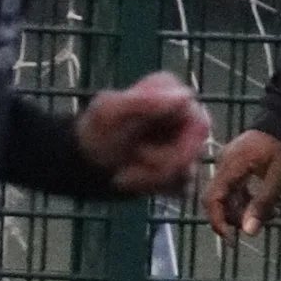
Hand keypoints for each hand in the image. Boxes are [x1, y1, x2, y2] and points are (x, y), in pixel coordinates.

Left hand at [75, 70, 212, 195]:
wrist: (82, 161)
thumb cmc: (94, 131)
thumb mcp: (110, 112)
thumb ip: (146, 101)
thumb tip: (186, 96)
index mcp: (171, 92)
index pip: (198, 125)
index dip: (177, 148)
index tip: (140, 155)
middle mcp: (183, 114)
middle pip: (194, 152)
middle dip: (160, 168)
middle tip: (127, 174)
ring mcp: (183, 141)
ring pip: (187, 172)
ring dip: (152, 180)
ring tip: (124, 177)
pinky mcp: (179, 166)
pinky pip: (182, 186)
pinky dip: (156, 188)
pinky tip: (134, 181)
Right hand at [205, 127, 280, 244]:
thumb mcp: (280, 178)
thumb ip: (262, 205)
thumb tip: (248, 232)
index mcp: (230, 166)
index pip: (213, 199)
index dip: (219, 223)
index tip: (233, 241)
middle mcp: (226, 164)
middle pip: (223, 201)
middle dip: (243, 217)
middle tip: (269, 222)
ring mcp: (234, 163)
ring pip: (235, 196)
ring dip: (253, 209)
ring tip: (280, 213)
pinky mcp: (243, 164)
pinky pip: (243, 188)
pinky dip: (257, 199)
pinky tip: (278, 204)